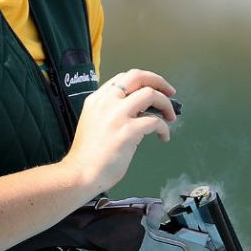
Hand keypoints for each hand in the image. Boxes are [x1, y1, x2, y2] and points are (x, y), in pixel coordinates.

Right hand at [62, 69, 176, 192]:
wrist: (80, 174)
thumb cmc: (88, 156)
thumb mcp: (94, 123)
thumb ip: (110, 113)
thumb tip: (136, 112)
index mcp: (97, 100)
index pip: (123, 78)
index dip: (143, 81)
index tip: (154, 90)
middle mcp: (106, 102)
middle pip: (137, 76)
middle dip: (159, 81)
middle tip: (170, 93)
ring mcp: (117, 115)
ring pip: (150, 94)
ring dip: (166, 104)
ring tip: (170, 116)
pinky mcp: (127, 131)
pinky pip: (155, 121)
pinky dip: (164, 128)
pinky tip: (164, 136)